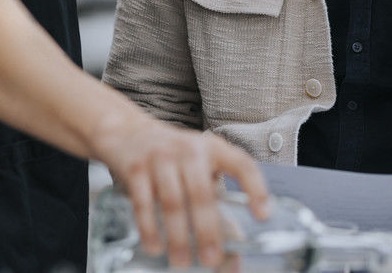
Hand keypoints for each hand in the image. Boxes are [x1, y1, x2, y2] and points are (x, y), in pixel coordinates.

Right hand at [100, 115, 269, 268]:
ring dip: (178, 236)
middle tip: (212, 259)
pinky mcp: (136, 168)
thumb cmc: (173, 154)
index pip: (241, 164)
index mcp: (213, 148)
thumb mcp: (198, 164)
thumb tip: (234, 250)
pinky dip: (149, 228)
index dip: (255, 188)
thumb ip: (215, 198)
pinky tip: (155, 246)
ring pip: (173, 202)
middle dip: (208, 230)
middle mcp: (189, 150)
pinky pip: (144, 203)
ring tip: (182, 261)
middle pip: (202, 193)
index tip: (263, 214)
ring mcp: (161, 158)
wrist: (128, 131)